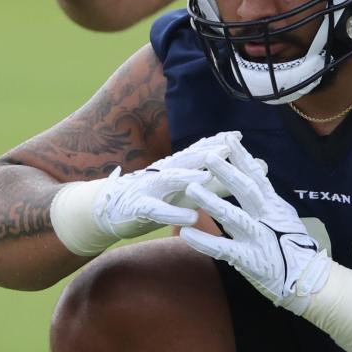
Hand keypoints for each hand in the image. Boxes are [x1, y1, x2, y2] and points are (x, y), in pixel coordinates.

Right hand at [50, 131, 246, 255]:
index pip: (197, 153)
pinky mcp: (138, 209)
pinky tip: (191, 216)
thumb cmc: (155, 200)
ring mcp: (149, 189)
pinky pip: (156, 210)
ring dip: (188, 176)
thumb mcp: (186, 192)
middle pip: (187, 159)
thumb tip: (244, 175)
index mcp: (175, 169)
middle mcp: (163, 174)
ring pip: (170, 180)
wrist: (107, 211)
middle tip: (229, 145)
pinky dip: (173, 212)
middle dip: (207, 151)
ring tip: (207, 175)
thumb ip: (214, 185)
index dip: (216, 143)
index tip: (238, 136)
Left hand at [180, 144, 330, 314]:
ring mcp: (258, 239)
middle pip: (246, 190)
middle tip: (209, 155)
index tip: (229, 139)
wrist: (309, 280)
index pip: (257, 177)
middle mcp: (266, 219)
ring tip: (191, 188)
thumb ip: (269, 199)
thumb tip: (260, 177)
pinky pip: (223, 249)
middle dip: (227, 172)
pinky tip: (186, 233)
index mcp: (273, 207)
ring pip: (233, 216)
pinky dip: (204, 241)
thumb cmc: (295, 249)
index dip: (243, 157)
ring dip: (211, 201)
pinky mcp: (250, 260)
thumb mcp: (285, 218)